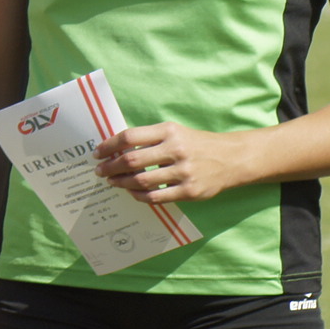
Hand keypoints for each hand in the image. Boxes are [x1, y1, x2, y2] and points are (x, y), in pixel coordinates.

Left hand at [93, 122, 249, 202]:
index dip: (109, 145)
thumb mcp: (174, 132)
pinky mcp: (190, 191)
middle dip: (110, 167)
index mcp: (169, 131)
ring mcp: (184, 171)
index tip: (97, 153)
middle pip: (132, 160)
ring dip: (122, 183)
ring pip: (142, 180)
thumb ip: (149, 138)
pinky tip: (132, 192)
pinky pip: (156, 197)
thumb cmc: (196, 144)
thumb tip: (115, 149)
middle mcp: (176, 149)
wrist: (232, 158)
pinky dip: (139, 196)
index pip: (129, 137)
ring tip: (112, 182)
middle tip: (100, 171)